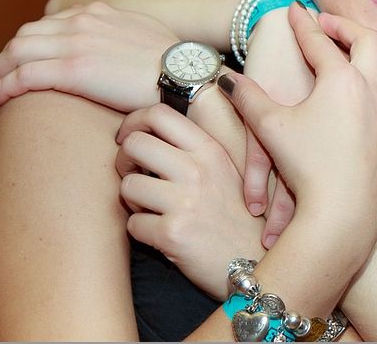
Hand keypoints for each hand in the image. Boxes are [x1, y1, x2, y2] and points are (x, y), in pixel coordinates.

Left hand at [0, 2, 177, 111]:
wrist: (186, 74)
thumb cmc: (176, 64)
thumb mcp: (147, 34)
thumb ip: (124, 34)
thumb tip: (120, 49)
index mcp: (100, 12)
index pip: (50, 23)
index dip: (32, 44)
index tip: (28, 63)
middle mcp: (83, 22)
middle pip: (26, 34)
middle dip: (7, 57)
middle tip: (1, 79)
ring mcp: (76, 43)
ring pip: (16, 51)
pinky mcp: (72, 69)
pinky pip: (23, 74)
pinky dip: (4, 85)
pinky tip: (0, 99)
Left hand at [115, 103, 264, 299]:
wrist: (252, 263)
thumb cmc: (236, 217)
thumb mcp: (225, 172)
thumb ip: (194, 151)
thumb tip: (148, 134)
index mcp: (210, 150)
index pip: (159, 114)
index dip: (133, 122)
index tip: (128, 137)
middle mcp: (199, 170)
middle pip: (134, 144)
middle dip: (123, 160)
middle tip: (132, 173)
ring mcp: (185, 202)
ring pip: (127, 185)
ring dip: (132, 199)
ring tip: (151, 207)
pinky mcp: (172, 233)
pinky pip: (132, 224)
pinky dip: (141, 230)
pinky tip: (160, 233)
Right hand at [218, 6, 376, 236]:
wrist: (344, 215)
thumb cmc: (306, 166)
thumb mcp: (270, 127)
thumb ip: (248, 97)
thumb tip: (224, 77)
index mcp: (343, 80)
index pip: (319, 41)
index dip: (302, 24)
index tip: (294, 9)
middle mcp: (371, 91)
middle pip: (367, 41)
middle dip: (345, 26)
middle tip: (325, 23)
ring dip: (358, 61)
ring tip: (338, 58)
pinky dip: (364, 94)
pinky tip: (348, 105)